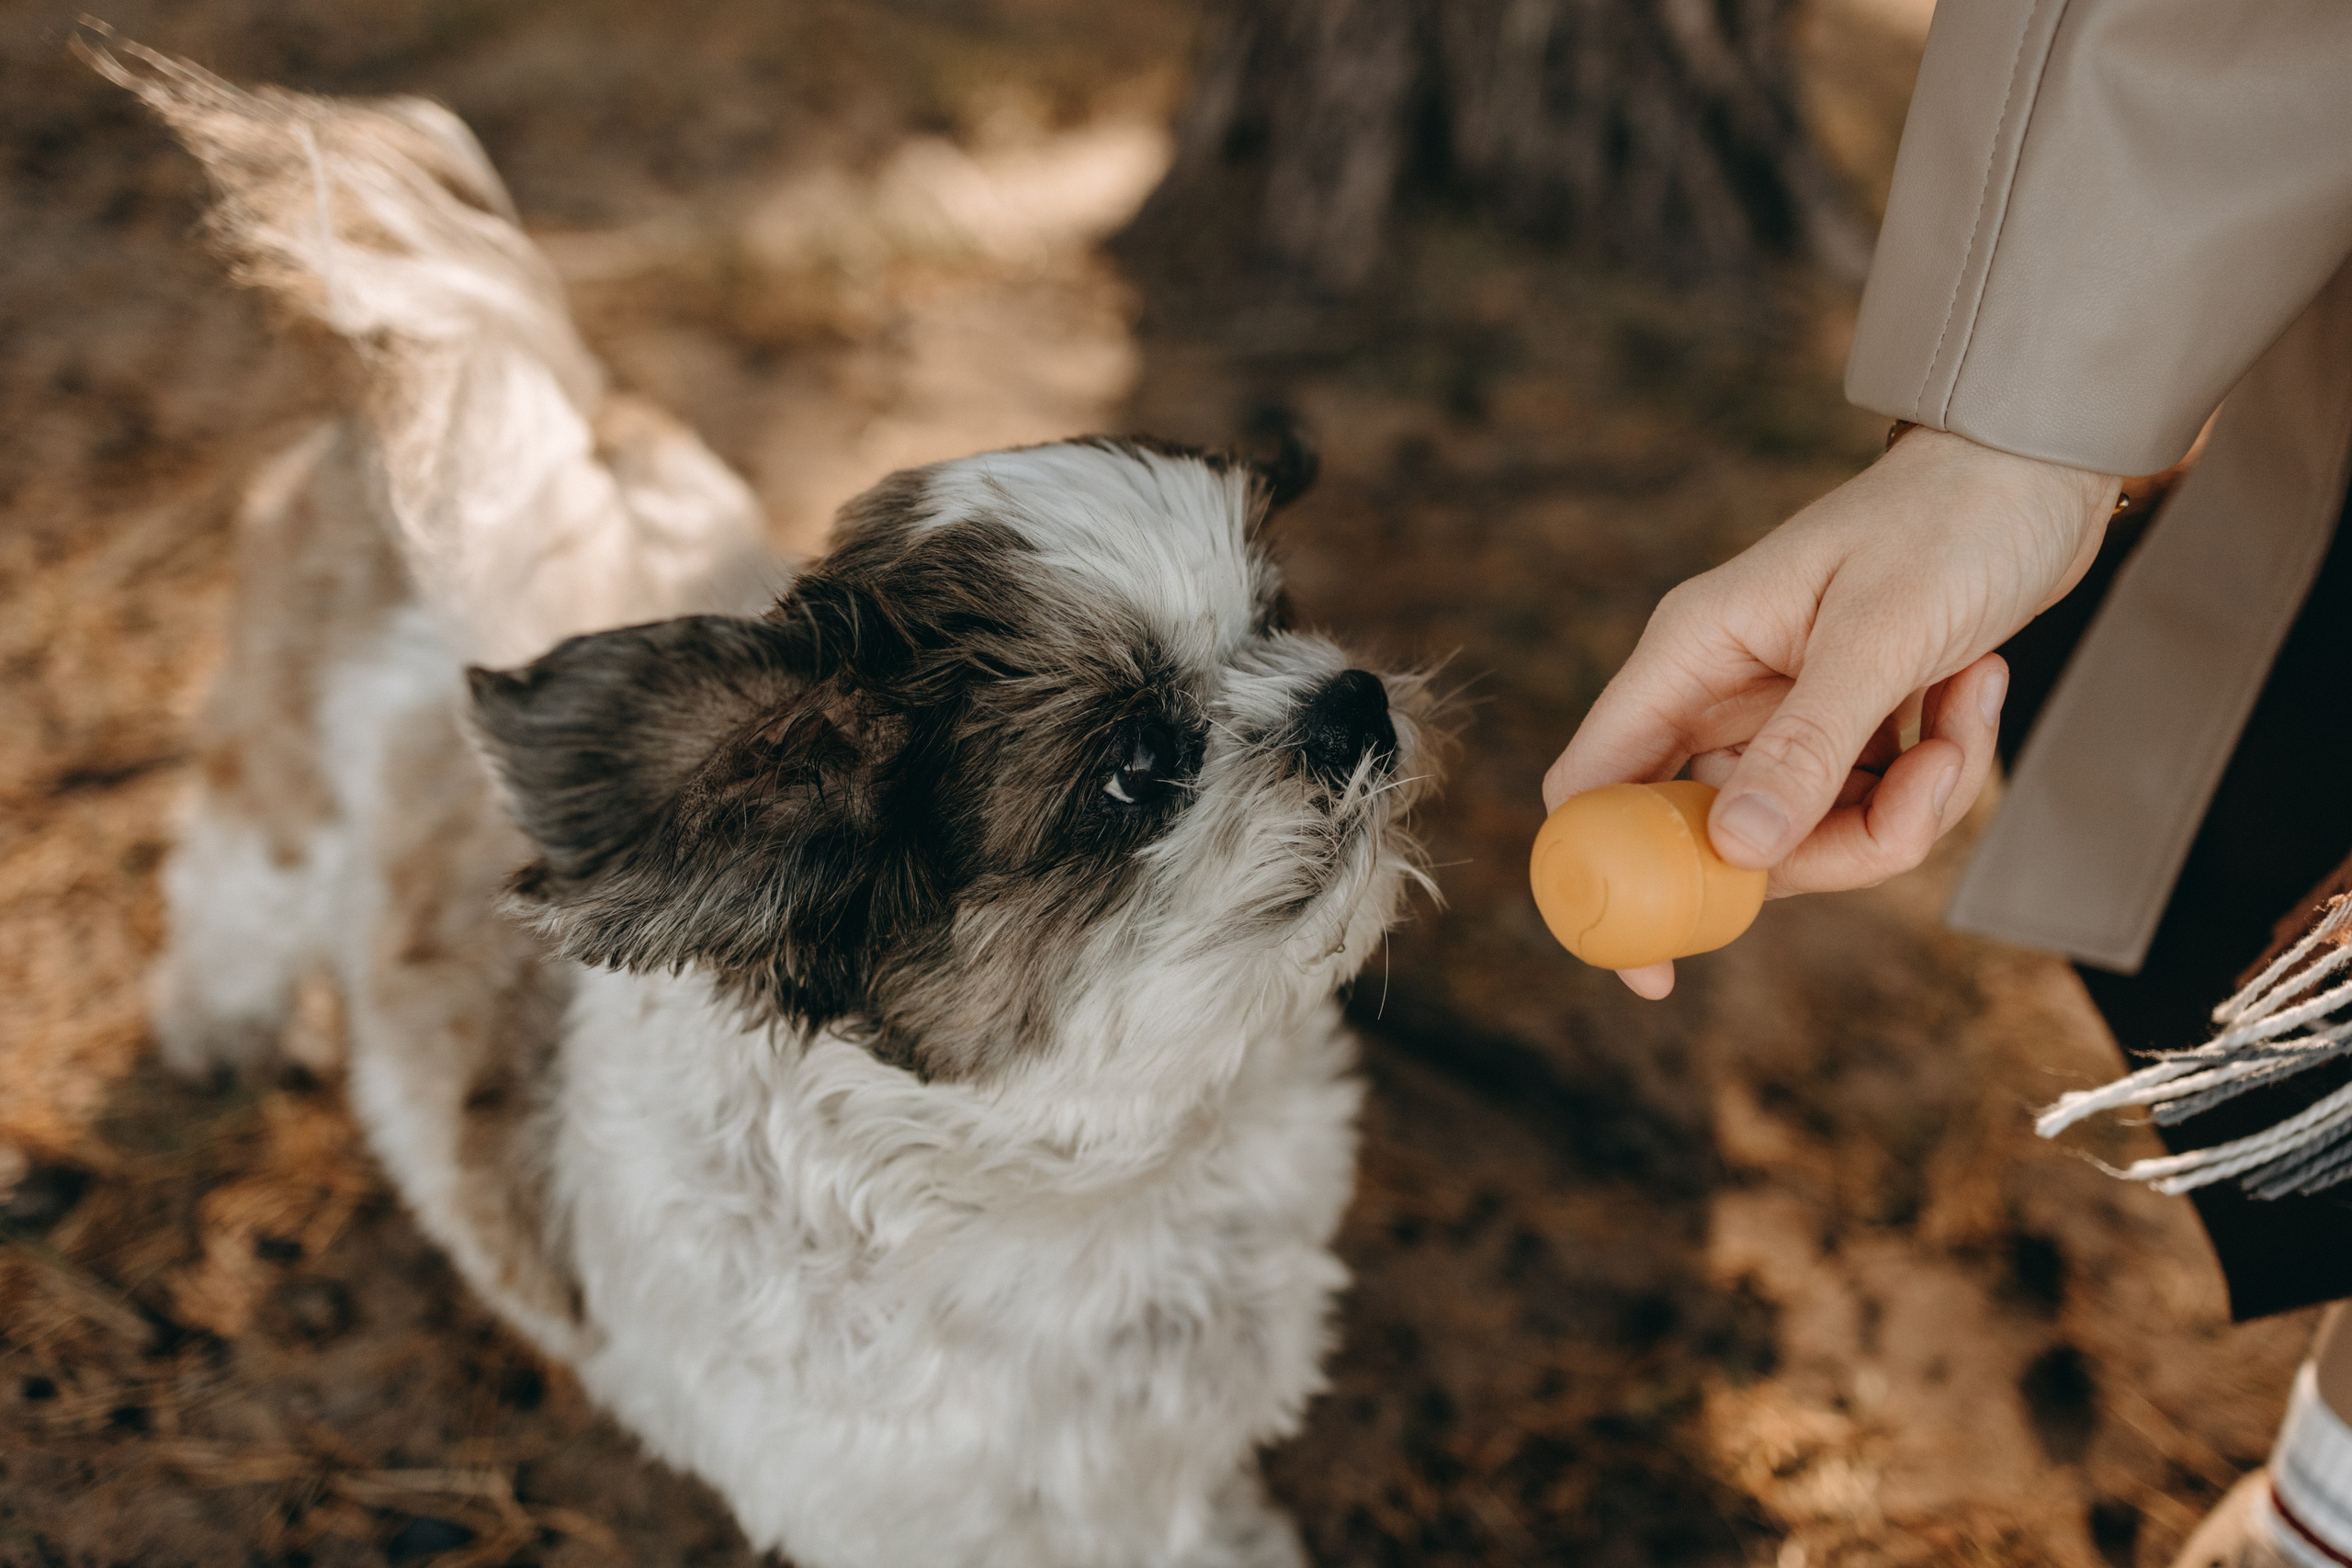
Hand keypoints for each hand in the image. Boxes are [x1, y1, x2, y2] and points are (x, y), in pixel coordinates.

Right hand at [1543, 428, 2121, 998]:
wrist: (2037, 470)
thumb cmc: (1949, 519)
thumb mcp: (1880, 634)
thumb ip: (1805, 747)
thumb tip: (1735, 853)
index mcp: (1689, 653)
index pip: (1596, 786)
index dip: (1605, 882)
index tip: (1652, 967)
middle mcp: (1721, 692)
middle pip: (1719, 840)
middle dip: (1825, 847)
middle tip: (1913, 793)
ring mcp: (1783, 717)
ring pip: (1807, 837)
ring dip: (1903, 807)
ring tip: (1967, 710)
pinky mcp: (1845, 730)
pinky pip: (1866, 809)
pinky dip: (1933, 776)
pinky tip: (1973, 696)